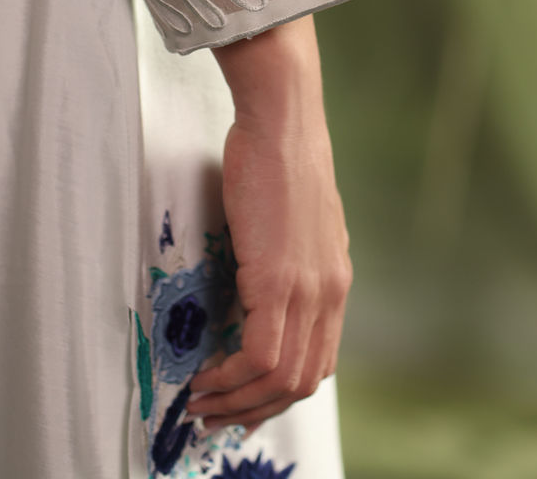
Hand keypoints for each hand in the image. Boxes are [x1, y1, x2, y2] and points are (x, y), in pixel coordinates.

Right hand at [185, 17, 352, 434]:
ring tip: (202, 402)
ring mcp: (308, 288)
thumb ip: (292, 259)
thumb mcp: (297, 220)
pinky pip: (260, 355)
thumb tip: (265, 287)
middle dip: (257, 409)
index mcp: (334, 278)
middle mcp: (329, 290)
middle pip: (304, 381)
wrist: (282, 120)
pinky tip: (205, 375)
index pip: (319, 361)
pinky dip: (231, 378)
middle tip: (217, 415)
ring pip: (283, 378)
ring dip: (239, 401)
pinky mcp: (279, 280)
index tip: (245, 402)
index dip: (281, 393)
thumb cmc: (279, 156)